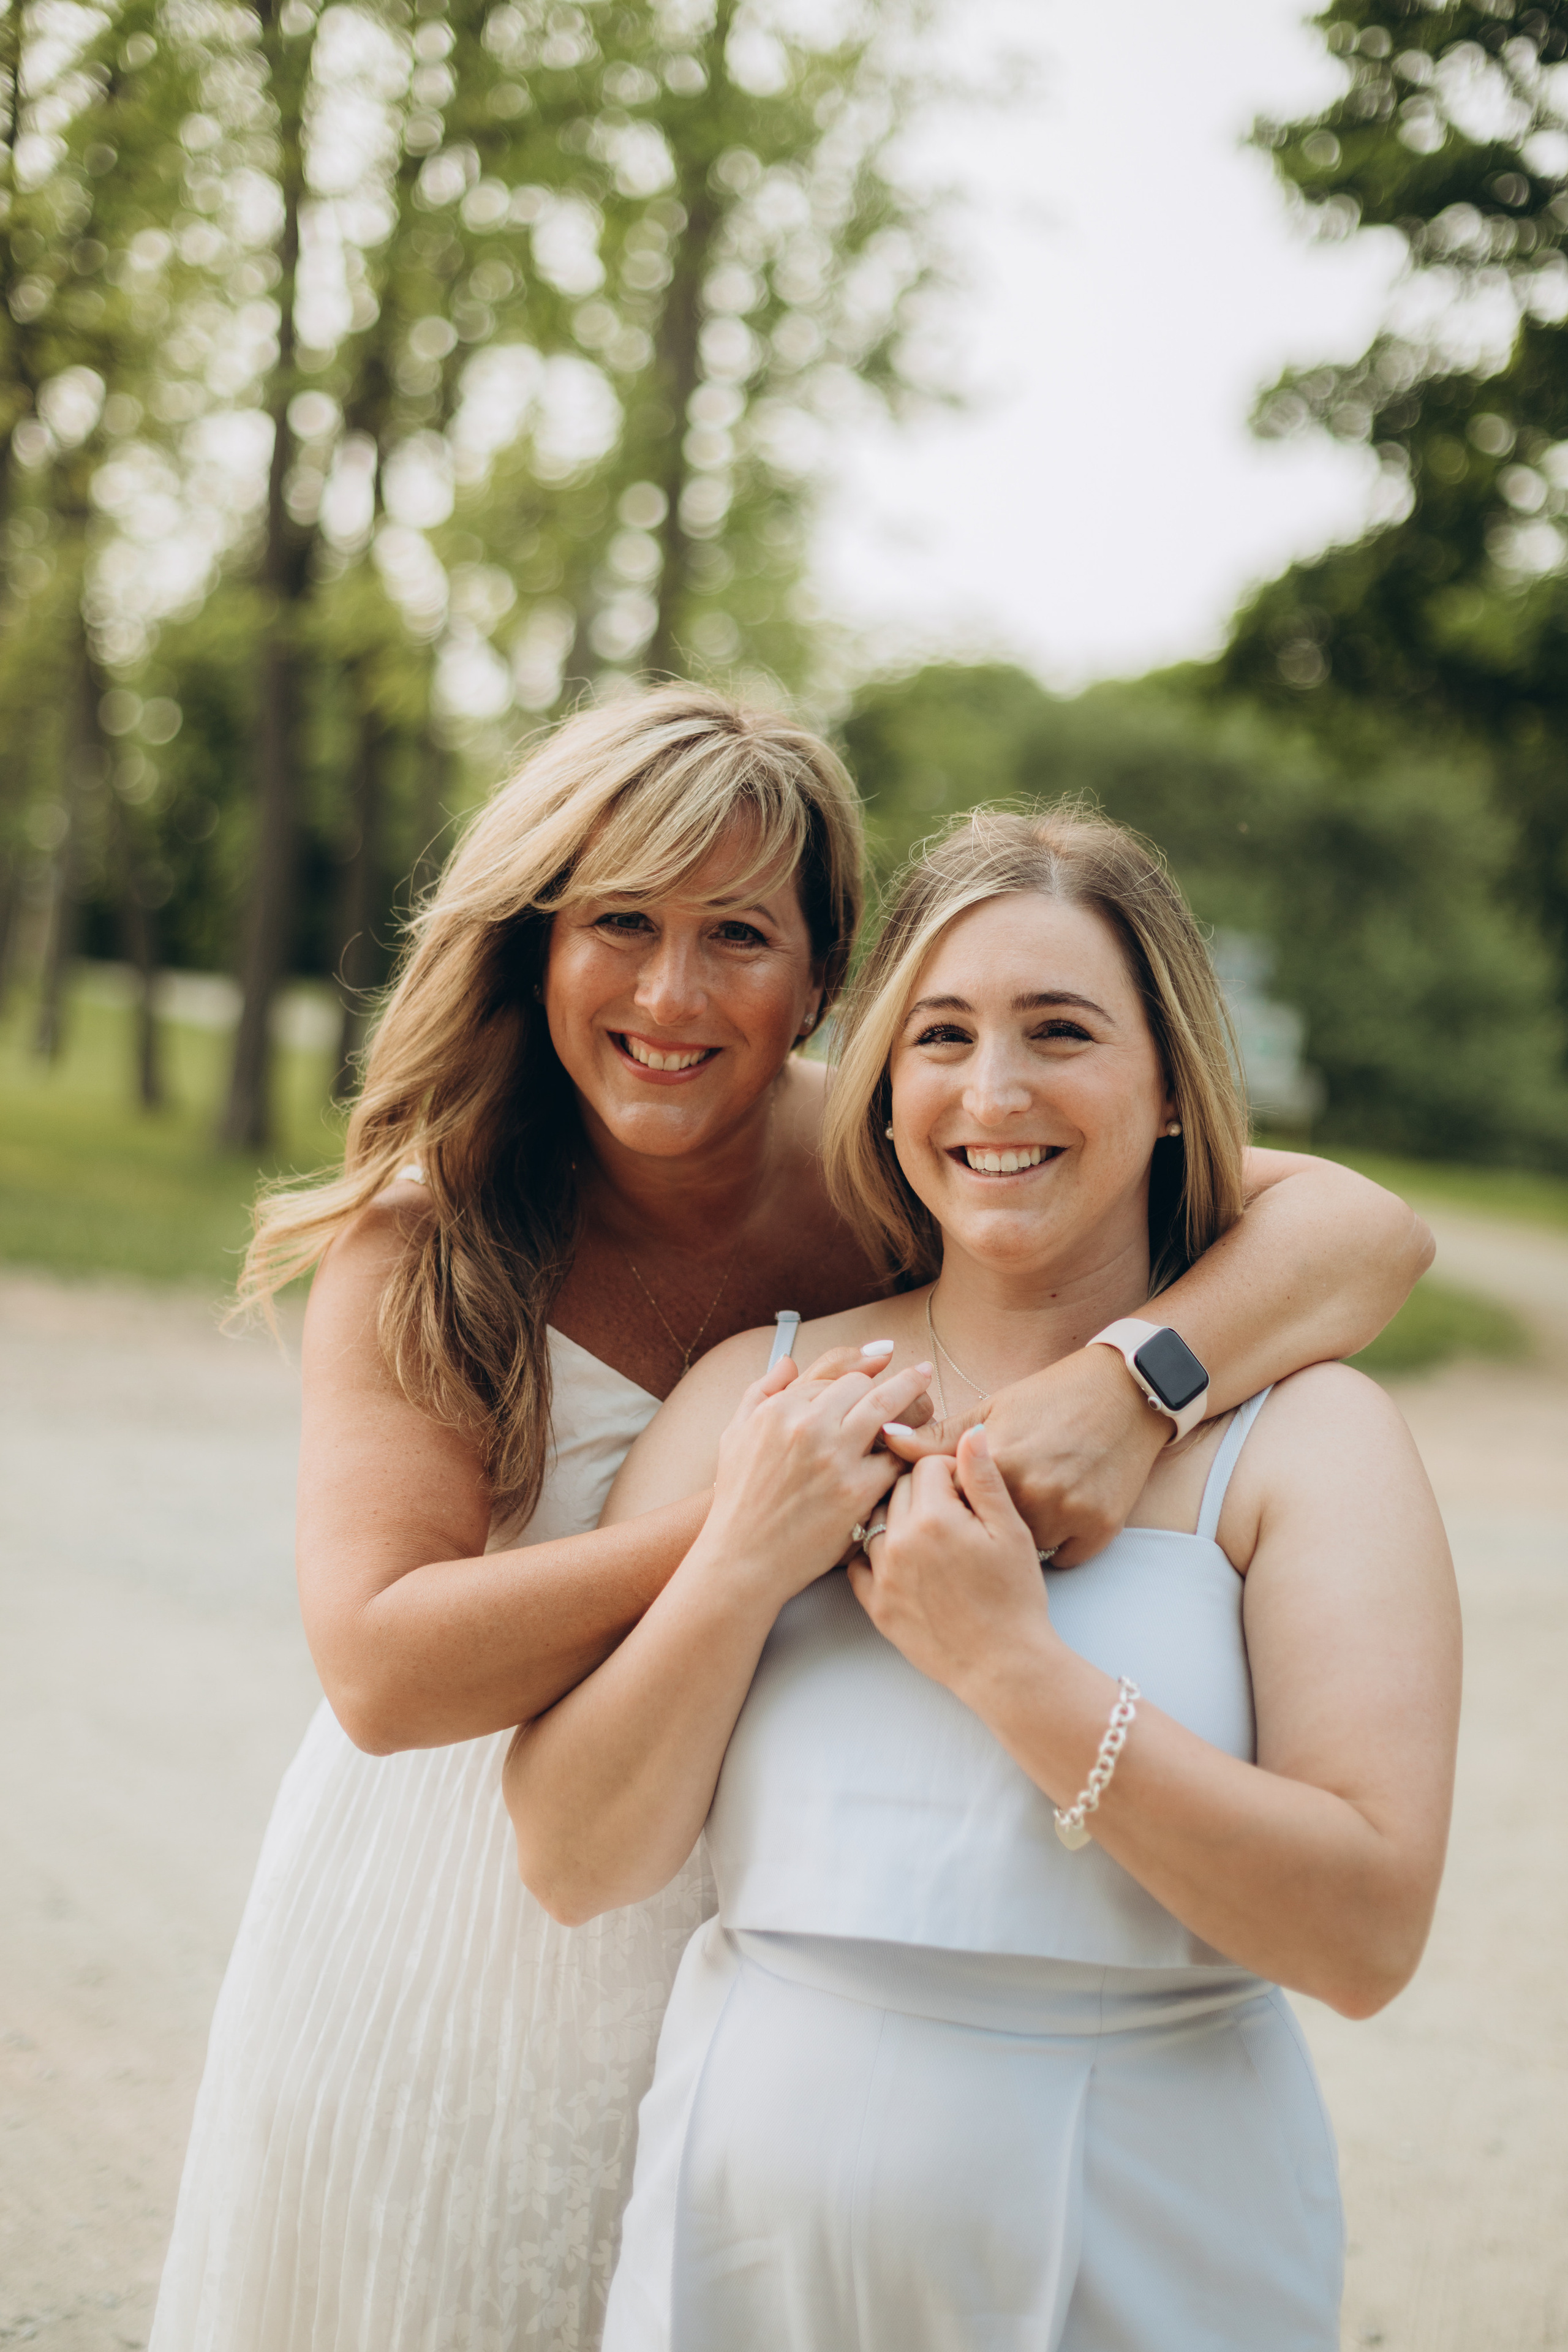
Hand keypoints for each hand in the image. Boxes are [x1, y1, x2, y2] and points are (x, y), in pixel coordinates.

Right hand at [704, 1352, 933, 1606]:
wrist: (743, 1558)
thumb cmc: (739, 1499)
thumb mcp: (735, 1435)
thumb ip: (761, 1391)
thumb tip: (788, 1362)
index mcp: (780, 1408)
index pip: (834, 1375)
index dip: (861, 1372)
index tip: (882, 1362)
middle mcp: (807, 1426)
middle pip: (864, 1386)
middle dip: (892, 1381)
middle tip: (918, 1376)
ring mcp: (834, 1458)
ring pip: (887, 1411)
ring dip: (913, 1399)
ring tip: (927, 1391)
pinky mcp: (856, 1492)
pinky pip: (896, 1461)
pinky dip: (907, 1455)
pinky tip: (917, 1451)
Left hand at [847, 1427, 1052, 1695]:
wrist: (1004, 1665)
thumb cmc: (1015, 1599)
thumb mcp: (1011, 1531)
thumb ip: (985, 1479)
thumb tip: (971, 1434)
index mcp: (934, 1518)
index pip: (926, 1465)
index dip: (950, 1472)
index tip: (967, 1490)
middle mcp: (899, 1542)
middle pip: (897, 1488)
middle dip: (922, 1490)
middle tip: (952, 1512)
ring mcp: (882, 1575)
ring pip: (875, 1521)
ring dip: (896, 1518)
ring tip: (930, 1535)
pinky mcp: (875, 1605)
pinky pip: (860, 1562)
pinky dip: (876, 1553)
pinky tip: (903, 1558)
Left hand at [881, 1344, 1168, 1564]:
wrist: (1127, 1395)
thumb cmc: (1053, 1399)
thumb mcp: (993, 1411)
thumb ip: (938, 1437)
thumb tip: (885, 1438)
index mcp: (997, 1462)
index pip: (945, 1501)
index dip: (944, 1498)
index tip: (954, 1490)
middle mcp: (1031, 1493)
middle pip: (985, 1532)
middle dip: (971, 1523)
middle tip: (989, 1501)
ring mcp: (1067, 1516)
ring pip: (1020, 1550)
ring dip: (1014, 1539)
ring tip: (1025, 1506)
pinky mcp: (1098, 1533)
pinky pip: (1059, 1559)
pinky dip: (1054, 1545)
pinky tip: (1056, 1516)